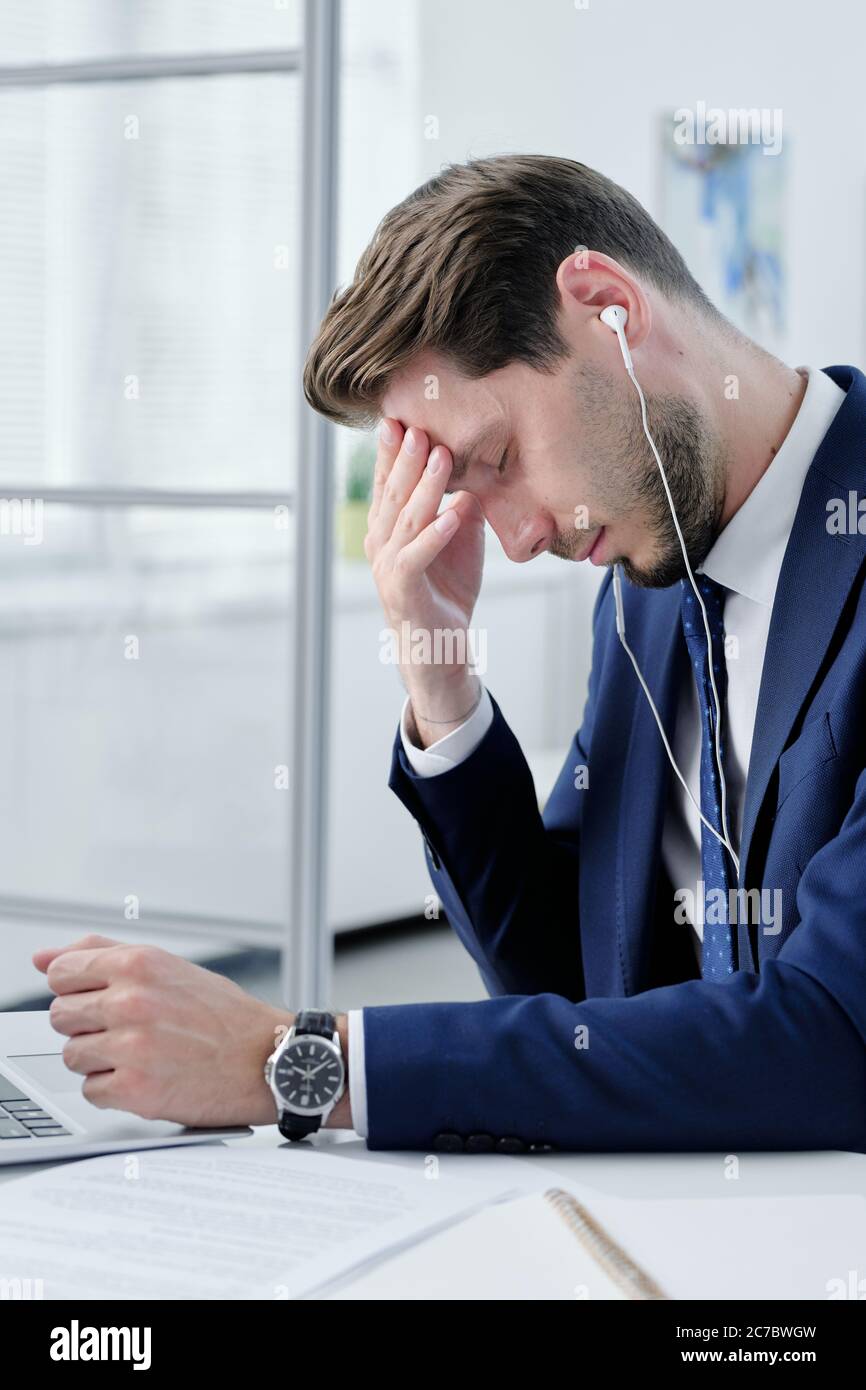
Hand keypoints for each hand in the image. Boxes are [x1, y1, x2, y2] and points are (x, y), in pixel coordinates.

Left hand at [33, 934, 292, 1127]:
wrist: (267, 1059)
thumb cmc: (220, 1014)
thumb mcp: (166, 966)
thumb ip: (101, 954)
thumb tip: (42, 958)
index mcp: (137, 964)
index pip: (60, 973)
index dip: (77, 988)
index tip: (98, 998)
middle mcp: (131, 1002)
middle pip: (60, 1016)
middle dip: (89, 1025)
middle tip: (129, 1029)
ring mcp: (131, 1048)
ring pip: (72, 1055)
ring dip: (100, 1059)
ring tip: (141, 1053)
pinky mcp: (135, 1091)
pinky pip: (91, 1091)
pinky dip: (114, 1089)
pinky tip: (147, 1076)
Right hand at [366, 418, 485, 743]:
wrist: (439, 652)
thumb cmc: (446, 594)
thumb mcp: (458, 542)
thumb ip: (461, 509)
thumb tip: (473, 477)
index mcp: (389, 529)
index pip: (388, 483)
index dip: (393, 451)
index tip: (401, 417)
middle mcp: (381, 544)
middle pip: (392, 494)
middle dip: (406, 458)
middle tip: (419, 424)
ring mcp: (388, 568)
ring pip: (405, 520)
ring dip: (424, 486)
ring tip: (441, 455)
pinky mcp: (404, 590)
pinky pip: (419, 556)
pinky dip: (436, 533)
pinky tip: (453, 512)